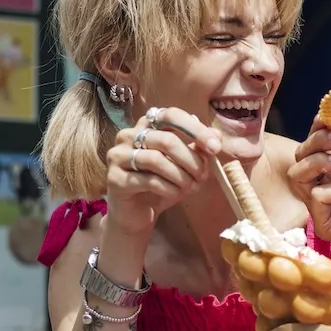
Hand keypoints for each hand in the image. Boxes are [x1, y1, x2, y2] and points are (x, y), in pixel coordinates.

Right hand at [104, 107, 221, 236]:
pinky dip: (169, 188)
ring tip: (191, 187)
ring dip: (181, 176)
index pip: (171, 115)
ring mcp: (118, 156)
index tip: (215, 147)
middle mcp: (128, 136)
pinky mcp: (115, 179)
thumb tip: (216, 135)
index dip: (195, 129)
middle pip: (166, 140)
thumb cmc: (161, 186)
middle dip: (191, 159)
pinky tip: (176, 194)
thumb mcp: (184, 166)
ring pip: (156, 160)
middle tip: (203, 176)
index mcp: (146, 126)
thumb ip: (198, 149)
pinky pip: (149, 180)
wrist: (137, 215)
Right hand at [287, 116, 330, 256]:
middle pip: (300, 156)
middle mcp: (321, 183)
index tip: (330, 116)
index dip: (318, 128)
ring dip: (318, 162)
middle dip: (317, 142)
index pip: (313, 144)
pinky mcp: (323, 221)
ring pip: (297, 175)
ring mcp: (318, 203)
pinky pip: (315, 197)